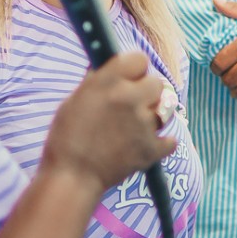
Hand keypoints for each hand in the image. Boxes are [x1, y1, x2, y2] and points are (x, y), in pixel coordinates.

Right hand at [42, 52, 171, 189]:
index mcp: (108, 82)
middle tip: (133, 104)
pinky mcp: (152, 149)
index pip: (139, 59)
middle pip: (157, 83)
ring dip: (156, 114)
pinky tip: (147, 143)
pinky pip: (170, 140)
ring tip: (138, 124)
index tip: (130, 78)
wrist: (71, 177)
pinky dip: (162, 144)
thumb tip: (108, 68)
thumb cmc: (66, 137)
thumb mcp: (74, 100)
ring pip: (166, 109)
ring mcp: (143, 124)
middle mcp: (129, 99)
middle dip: (146, 92)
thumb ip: (96, 82)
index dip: (135, 69)